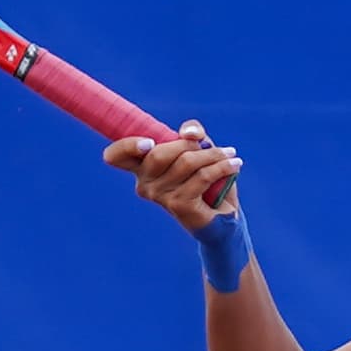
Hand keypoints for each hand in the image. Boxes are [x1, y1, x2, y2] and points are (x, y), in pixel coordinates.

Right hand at [103, 119, 240, 231]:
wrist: (222, 217)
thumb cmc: (206, 181)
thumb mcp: (197, 149)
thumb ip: (190, 133)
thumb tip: (189, 133)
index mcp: (141, 169)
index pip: (115, 156)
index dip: (126, 146)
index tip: (148, 143)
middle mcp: (144, 185)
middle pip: (158, 153)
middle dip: (188, 144)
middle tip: (210, 145)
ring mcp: (159, 197)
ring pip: (186, 163)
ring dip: (213, 155)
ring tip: (230, 155)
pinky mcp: (178, 205)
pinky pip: (201, 177)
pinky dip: (222, 167)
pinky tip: (235, 165)